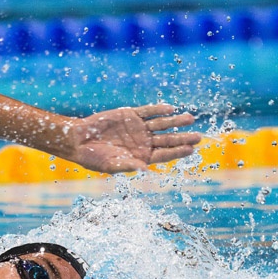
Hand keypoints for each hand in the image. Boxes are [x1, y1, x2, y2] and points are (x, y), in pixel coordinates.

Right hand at [71, 104, 200, 173]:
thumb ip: (128, 166)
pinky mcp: (130, 115)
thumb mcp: (111, 165)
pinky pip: (148, 111)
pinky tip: (171, 109)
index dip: (178, 151)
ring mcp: (138, 128)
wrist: (78, 140)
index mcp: (141, 156)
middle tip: (199, 136)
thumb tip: (144, 169)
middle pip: (167, 139)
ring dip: (175, 122)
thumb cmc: (93, 158)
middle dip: (183, 137)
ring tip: (190, 118)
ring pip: (161, 124)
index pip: (164, 154)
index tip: (191, 149)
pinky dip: (158, 110)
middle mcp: (143, 142)